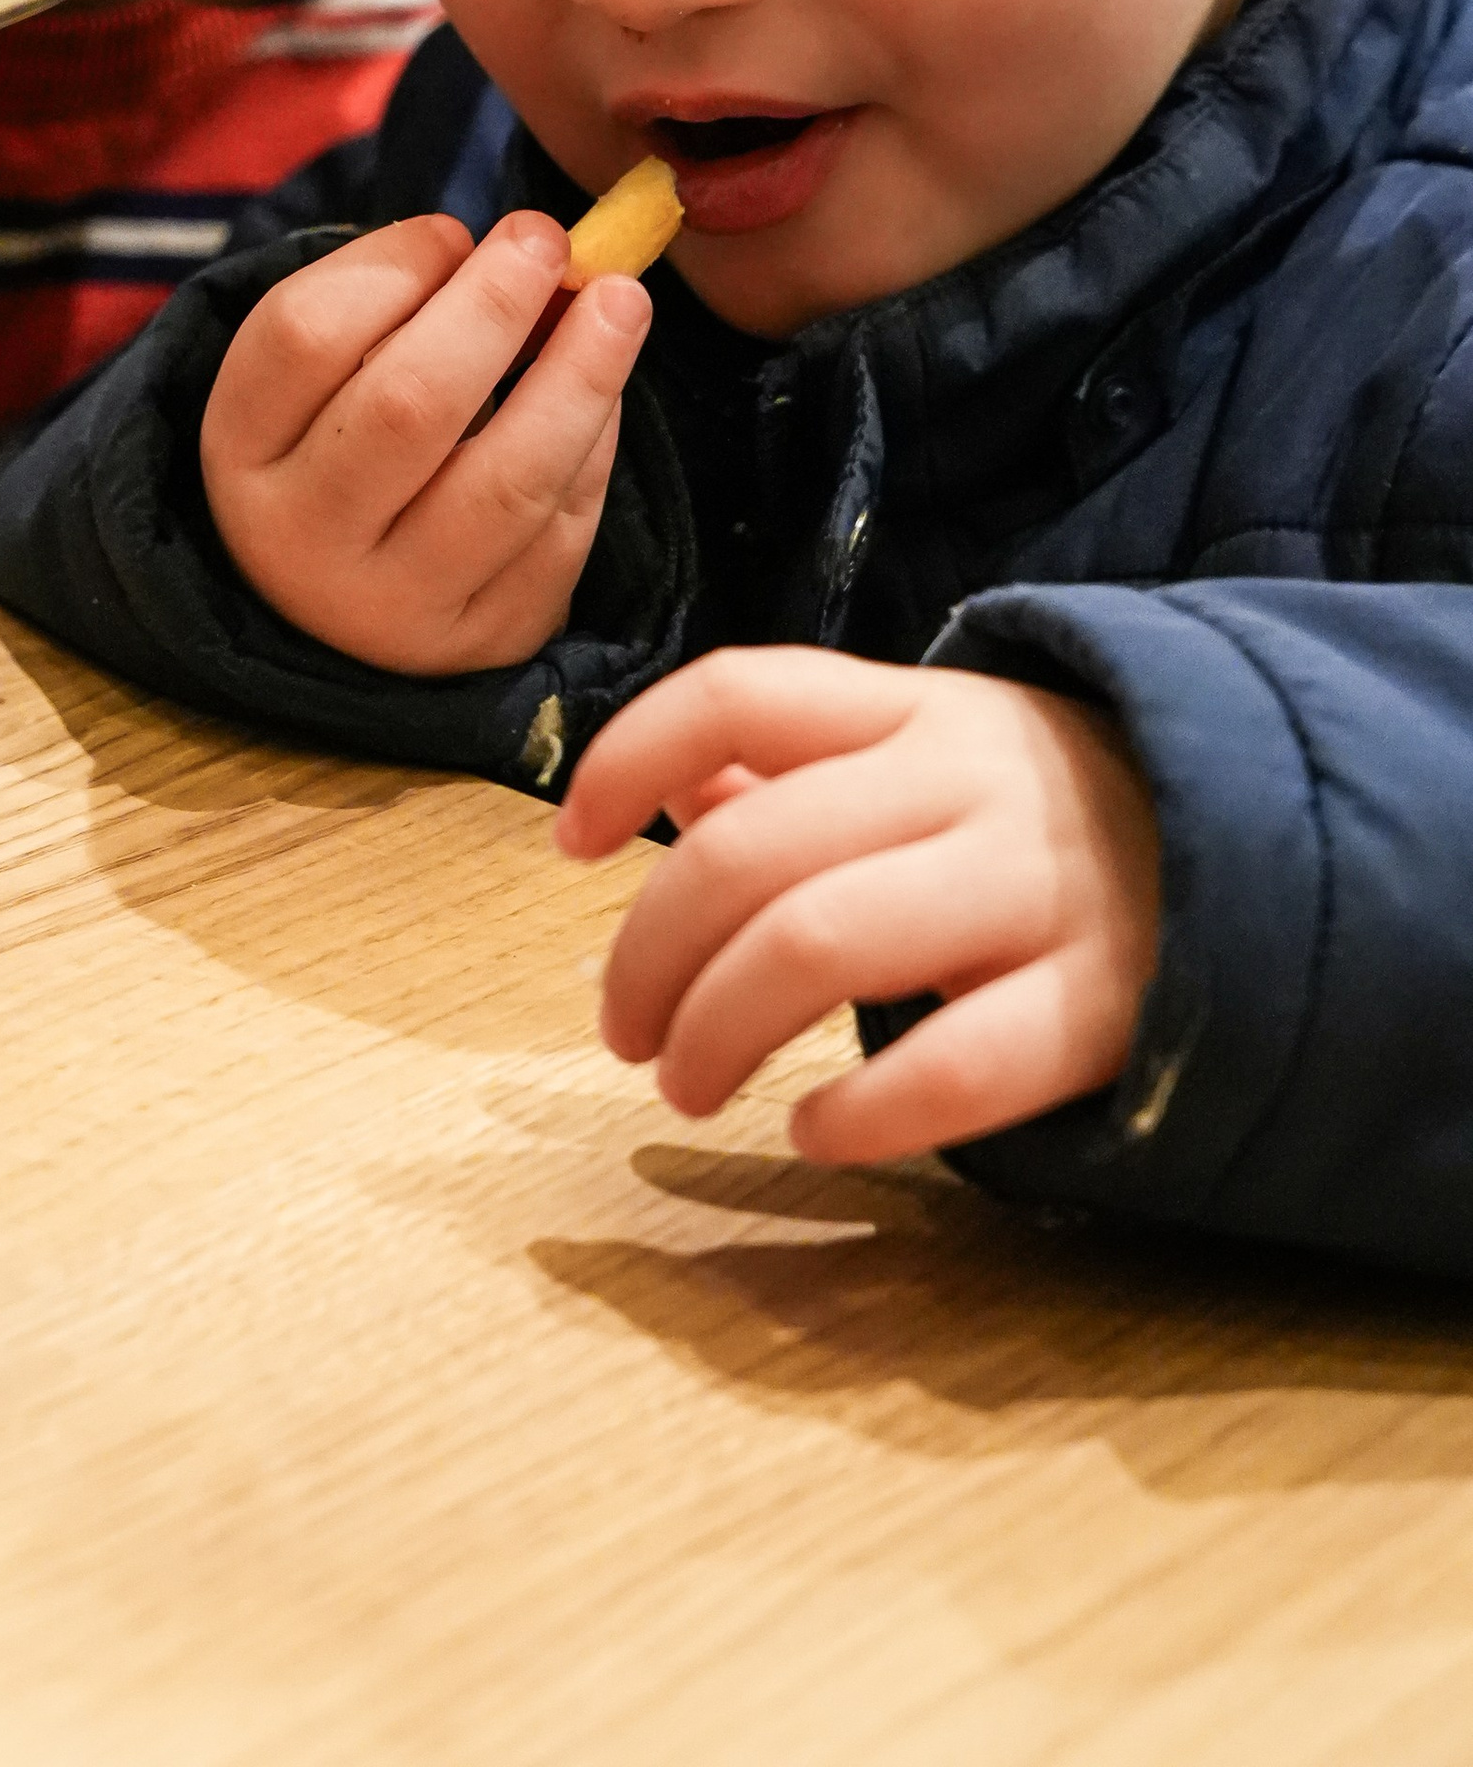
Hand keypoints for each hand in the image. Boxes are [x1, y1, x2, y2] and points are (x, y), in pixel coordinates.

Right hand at [201, 209, 650, 671]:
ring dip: (581, 376)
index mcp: (242, 450)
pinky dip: (596, 449)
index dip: (392, 266)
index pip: (306, 337)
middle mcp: (305, 542)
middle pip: (407, 407)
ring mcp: (398, 606)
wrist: (339, 601)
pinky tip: (603, 394)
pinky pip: (562, 534)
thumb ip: (392, 298)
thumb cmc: (337, 441)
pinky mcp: (486, 642)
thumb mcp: (321, 371)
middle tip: (547, 238)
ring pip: (508, 483)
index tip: (452, 231)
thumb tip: (518, 255)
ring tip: (620, 301)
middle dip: (494, 308)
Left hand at [555, 648, 1161, 1159]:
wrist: (1256, 843)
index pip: (739, 693)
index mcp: (909, 710)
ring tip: (686, 1084)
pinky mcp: (1099, 1004)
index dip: (629, 757)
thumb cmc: (1035, 809)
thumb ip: (797, 765)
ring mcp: (1033, 891)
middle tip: (623, 1032)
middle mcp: (962, 785)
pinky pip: (955, 1065)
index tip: (567, 845)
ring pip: (822, 944)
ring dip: (719, 1027)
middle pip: (749, 852)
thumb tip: (670, 791)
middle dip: (652, 953)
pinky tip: (813, 1131)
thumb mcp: (923, 749)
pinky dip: (859, 1114)